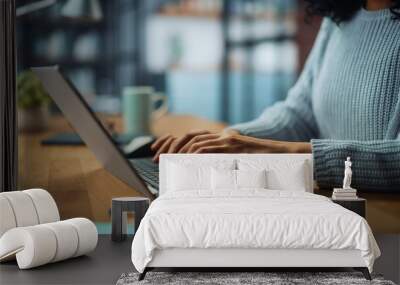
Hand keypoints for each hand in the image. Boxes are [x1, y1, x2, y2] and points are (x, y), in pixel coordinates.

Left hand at [151, 129, 310, 160]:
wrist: (281, 155)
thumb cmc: (259, 163)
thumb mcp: (236, 162)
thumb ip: (220, 164)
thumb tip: (203, 177)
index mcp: (220, 140)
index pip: (190, 137)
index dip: (171, 142)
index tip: (157, 151)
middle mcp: (221, 137)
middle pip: (188, 137)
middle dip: (169, 146)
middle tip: (156, 157)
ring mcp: (227, 139)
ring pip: (195, 140)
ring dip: (179, 150)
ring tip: (168, 159)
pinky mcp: (233, 144)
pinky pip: (209, 146)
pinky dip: (195, 152)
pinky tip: (187, 159)